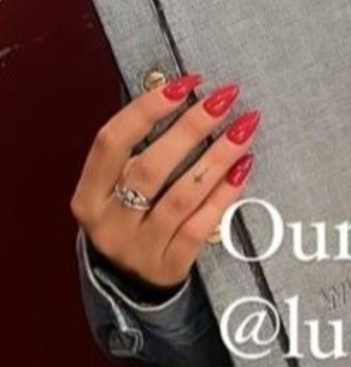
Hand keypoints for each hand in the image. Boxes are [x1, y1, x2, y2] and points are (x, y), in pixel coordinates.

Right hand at [71, 75, 260, 289]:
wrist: (128, 283)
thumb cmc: (128, 217)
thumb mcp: (116, 187)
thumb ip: (138, 150)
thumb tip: (182, 94)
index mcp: (88, 194)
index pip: (112, 142)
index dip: (147, 108)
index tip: (185, 83)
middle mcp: (108, 222)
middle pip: (151, 168)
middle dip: (191, 128)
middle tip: (225, 99)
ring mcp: (138, 248)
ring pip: (181, 197)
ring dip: (217, 157)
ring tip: (245, 128)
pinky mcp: (168, 266)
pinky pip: (202, 225)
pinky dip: (225, 193)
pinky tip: (244, 167)